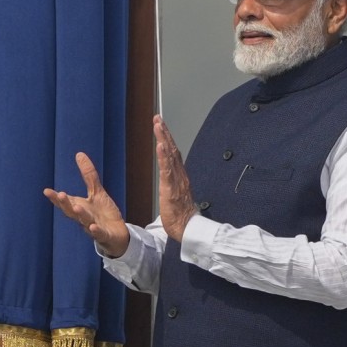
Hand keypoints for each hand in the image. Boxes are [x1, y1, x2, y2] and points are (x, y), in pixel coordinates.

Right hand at [43, 152, 129, 256]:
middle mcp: (83, 217)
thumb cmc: (103, 213)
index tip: (46, 190)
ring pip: (84, 221)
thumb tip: (79, 154)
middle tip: (60, 194)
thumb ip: (88, 175)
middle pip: (71, 211)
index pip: (65, 202)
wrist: (117, 234)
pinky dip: (95, 231)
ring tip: (76, 206)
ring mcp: (93, 227)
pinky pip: (99, 234)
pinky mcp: (104, 235)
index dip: (56, 197)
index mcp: (80, 207)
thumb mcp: (97, 192)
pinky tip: (92, 226)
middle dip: (65, 203)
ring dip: (80, 214)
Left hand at [154, 114, 198, 241]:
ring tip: (158, 125)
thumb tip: (171, 177)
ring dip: (164, 138)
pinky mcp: (171, 188)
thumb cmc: (182, 214)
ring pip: (169, 155)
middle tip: (158, 118)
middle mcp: (180, 175)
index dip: (167, 138)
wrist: (188, 228)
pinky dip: (164, 157)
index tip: (161, 125)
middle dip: (164, 132)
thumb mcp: (176, 194)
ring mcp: (176, 180)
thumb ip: (174, 183)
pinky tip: (160, 146)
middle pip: (172, 149)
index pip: (173, 153)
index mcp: (180, 176)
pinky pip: (167, 170)